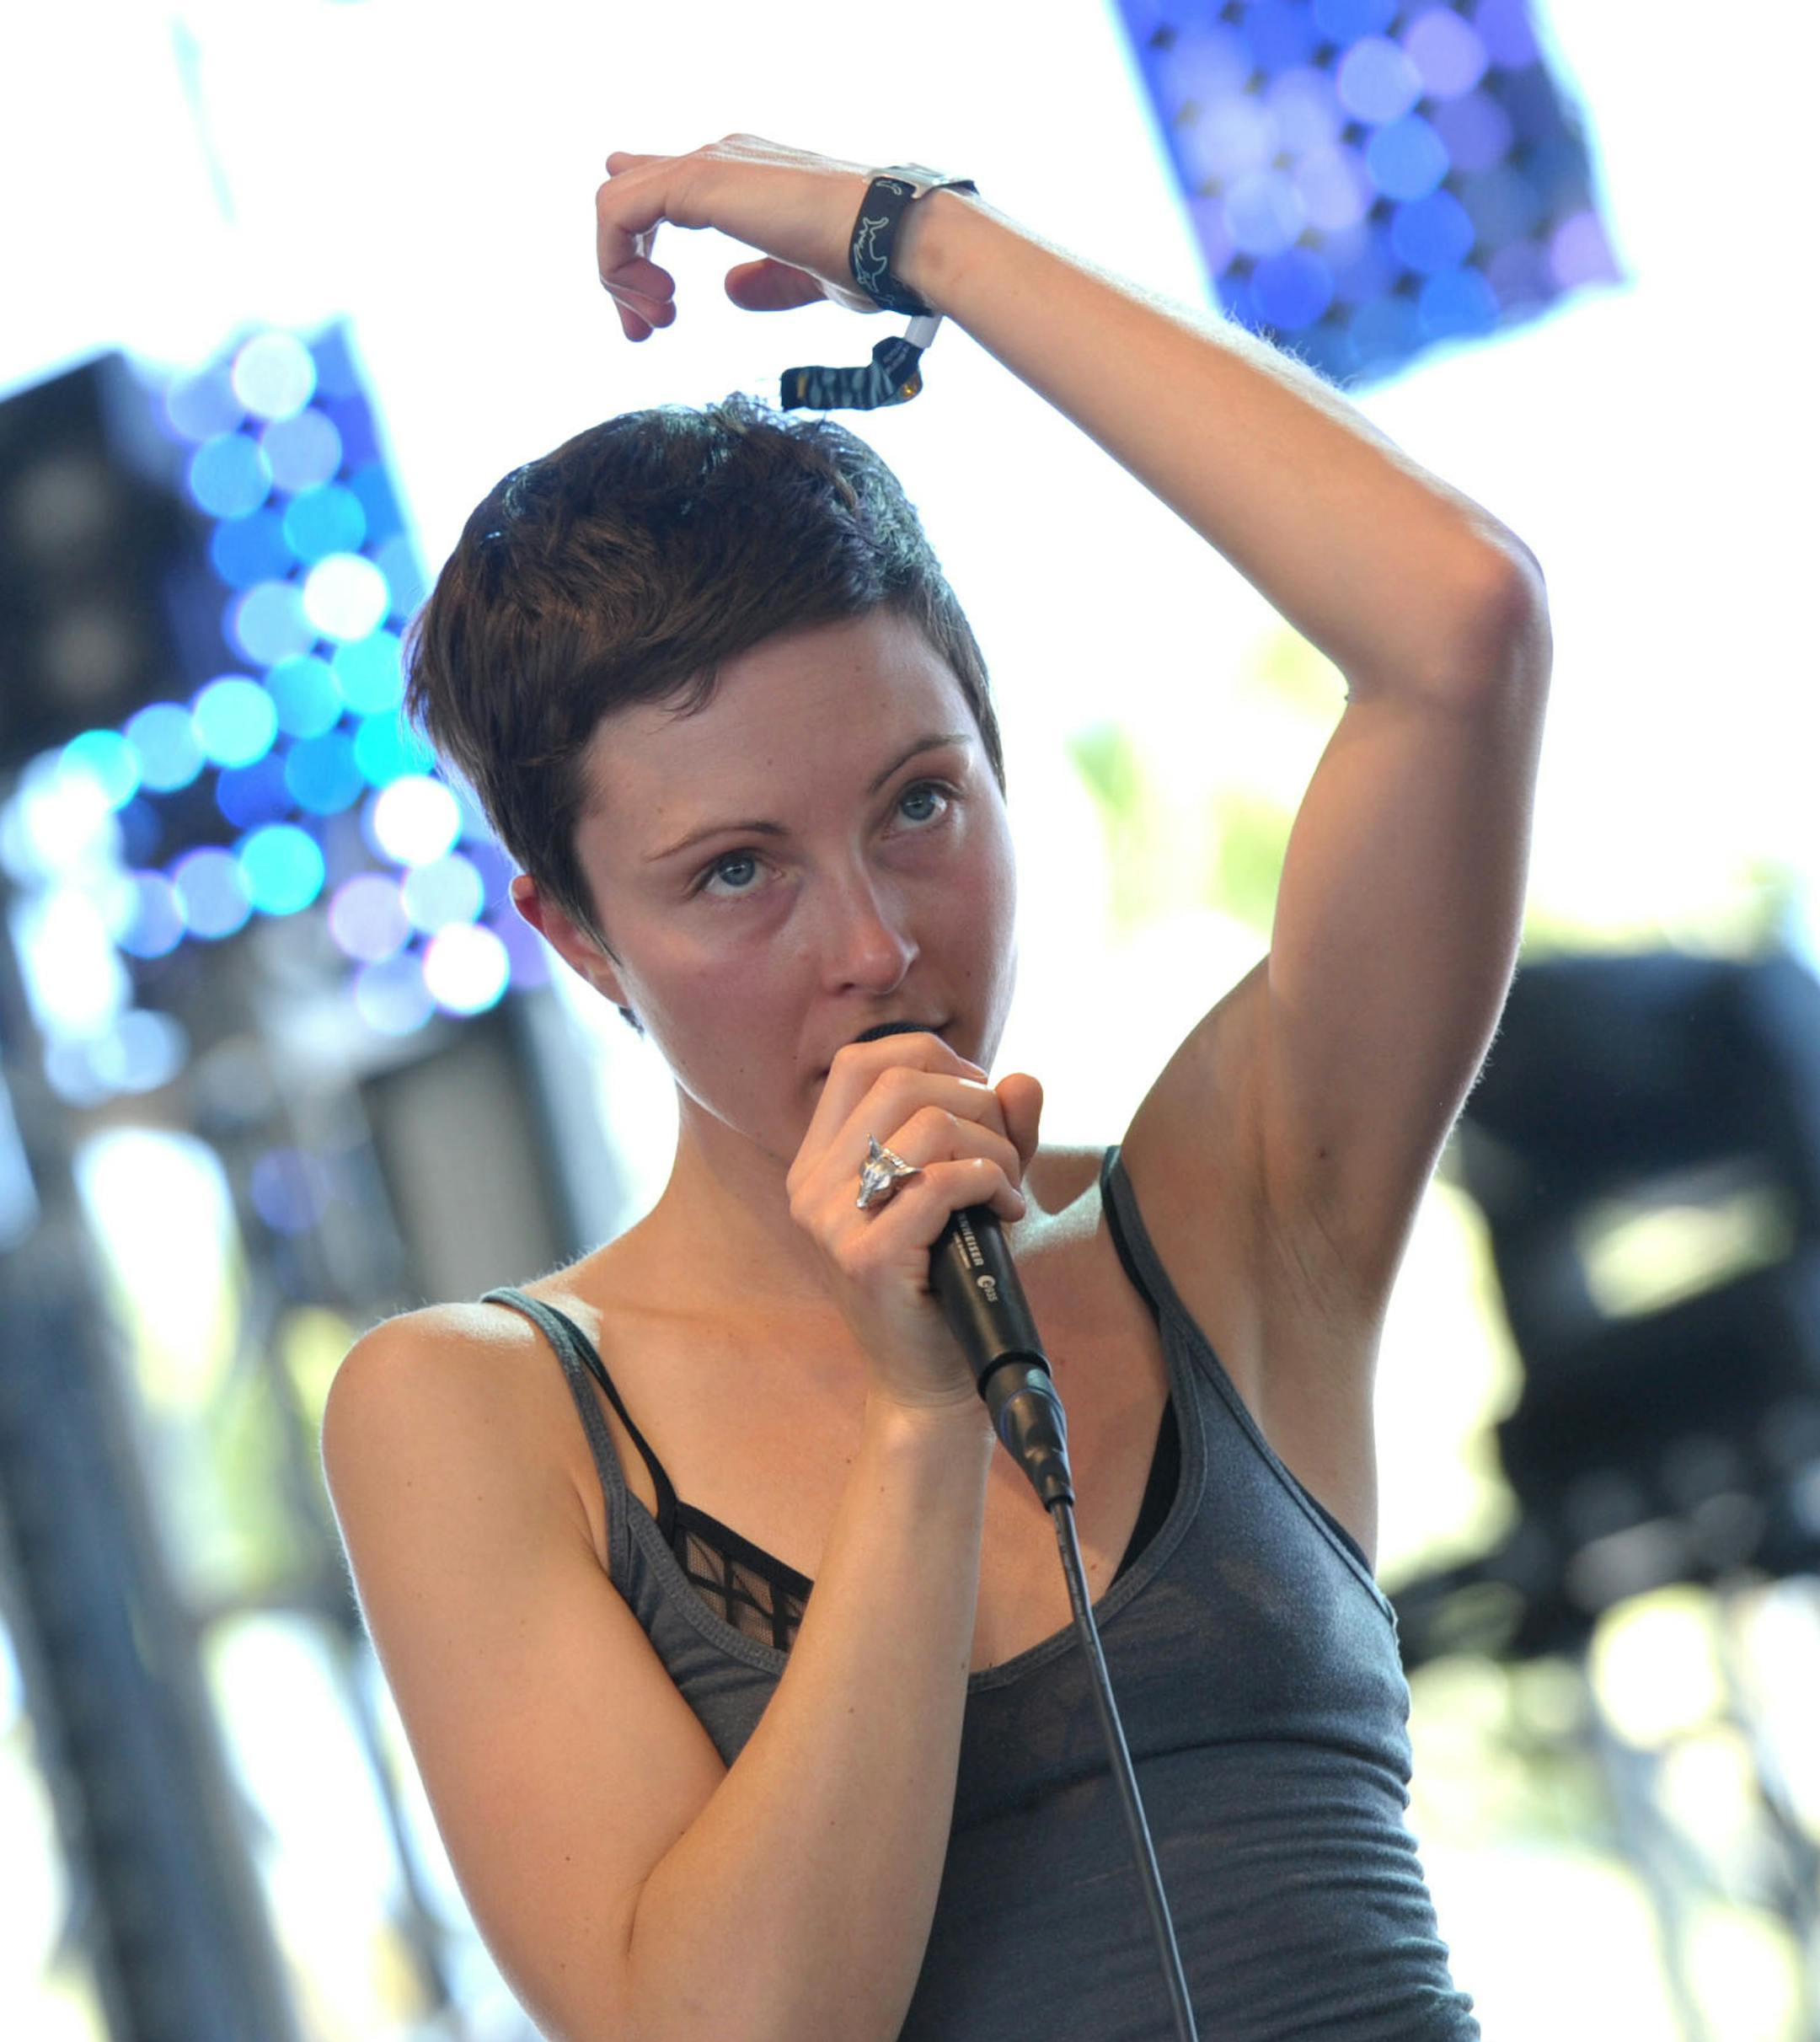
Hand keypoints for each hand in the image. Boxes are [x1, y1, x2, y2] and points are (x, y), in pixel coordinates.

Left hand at [596, 132, 890, 340]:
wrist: (893, 240)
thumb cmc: (868, 259)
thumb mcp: (806, 279)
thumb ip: (768, 282)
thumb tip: (731, 290)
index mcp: (743, 178)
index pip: (663, 187)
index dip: (637, 248)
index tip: (651, 313)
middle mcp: (720, 159)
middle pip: (630, 199)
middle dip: (621, 273)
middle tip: (641, 331)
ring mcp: (707, 165)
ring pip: (614, 204)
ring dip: (618, 273)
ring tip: (656, 319)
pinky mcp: (697, 181)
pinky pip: (617, 211)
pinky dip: (618, 261)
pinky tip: (656, 300)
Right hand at [785, 1033, 1043, 1414]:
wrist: (928, 1381)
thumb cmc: (948, 1281)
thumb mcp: (970, 1191)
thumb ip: (997, 1131)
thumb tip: (1023, 1080)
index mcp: (818, 1161)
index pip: (859, 1062)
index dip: (929, 1058)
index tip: (976, 1096)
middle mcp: (811, 1185)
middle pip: (900, 1081)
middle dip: (975, 1102)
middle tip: (1004, 1152)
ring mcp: (831, 1222)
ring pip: (928, 1125)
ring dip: (993, 1148)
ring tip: (1007, 1188)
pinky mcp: (866, 1258)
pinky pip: (941, 1183)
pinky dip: (990, 1181)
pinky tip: (1006, 1210)